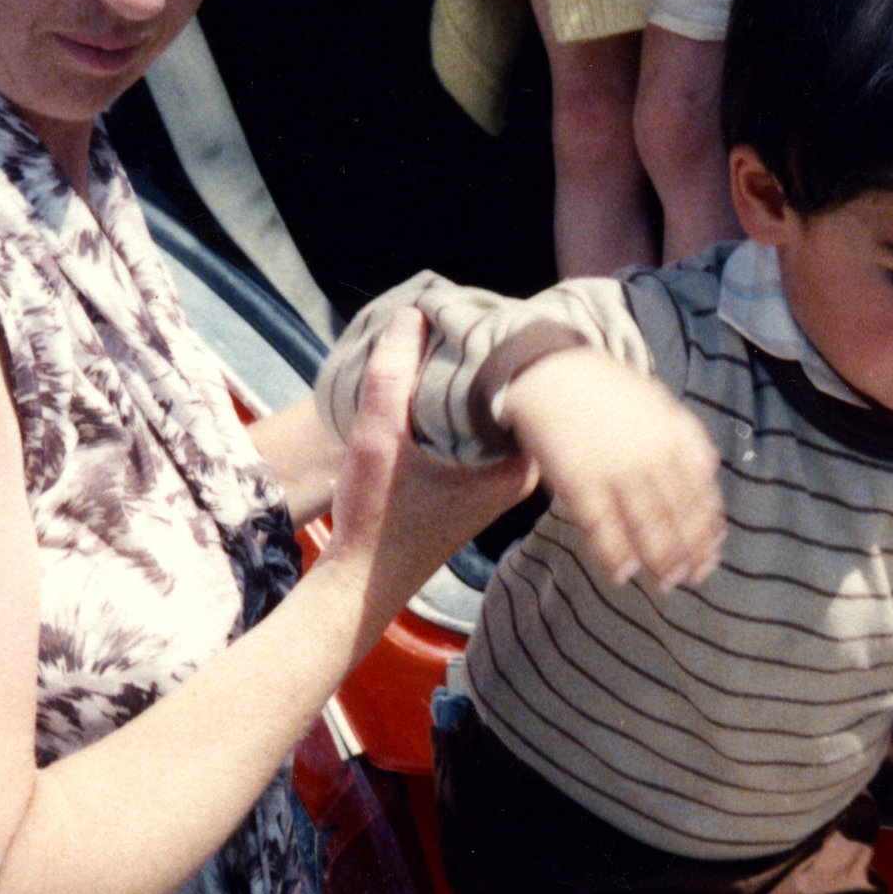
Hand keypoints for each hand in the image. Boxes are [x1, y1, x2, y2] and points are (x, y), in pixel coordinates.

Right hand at [326, 311, 534, 634]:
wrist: (364, 580)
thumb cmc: (376, 519)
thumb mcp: (376, 439)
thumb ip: (391, 376)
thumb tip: (412, 313)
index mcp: (516, 464)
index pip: (528, 385)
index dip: (501, 344)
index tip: (473, 315)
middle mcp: (522, 472)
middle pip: (516, 395)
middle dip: (489, 356)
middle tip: (460, 317)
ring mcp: (505, 477)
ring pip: (498, 410)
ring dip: (474, 379)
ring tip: (448, 338)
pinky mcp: (483, 480)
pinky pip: (484, 425)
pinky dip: (465, 402)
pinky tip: (437, 377)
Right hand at [502, 348, 722, 589]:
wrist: (554, 372)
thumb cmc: (609, 393)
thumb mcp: (657, 403)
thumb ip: (686, 435)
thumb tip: (713, 468)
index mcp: (674, 436)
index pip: (701, 491)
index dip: (708, 526)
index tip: (713, 552)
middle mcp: (650, 455)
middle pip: (678, 513)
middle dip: (689, 551)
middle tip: (693, 577)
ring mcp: (614, 469)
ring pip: (645, 524)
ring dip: (659, 558)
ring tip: (666, 584)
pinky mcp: (578, 480)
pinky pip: (599, 525)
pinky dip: (612, 552)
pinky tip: (622, 573)